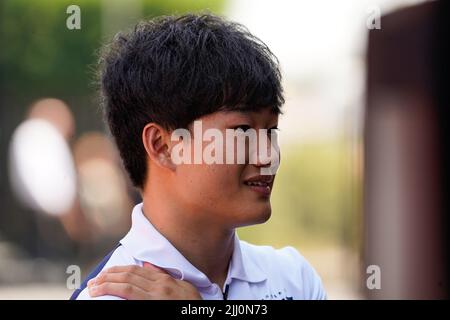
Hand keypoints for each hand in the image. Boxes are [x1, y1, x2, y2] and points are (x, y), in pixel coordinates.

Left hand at [87, 262, 201, 299]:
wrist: (202, 317)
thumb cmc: (193, 305)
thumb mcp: (184, 287)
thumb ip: (165, 276)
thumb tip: (147, 266)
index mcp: (164, 281)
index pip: (136, 271)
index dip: (118, 271)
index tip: (105, 273)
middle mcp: (158, 287)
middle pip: (128, 276)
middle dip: (108, 276)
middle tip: (93, 281)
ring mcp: (154, 298)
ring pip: (126, 286)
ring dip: (107, 285)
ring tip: (93, 288)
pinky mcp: (151, 306)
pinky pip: (131, 297)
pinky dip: (117, 295)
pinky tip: (106, 295)